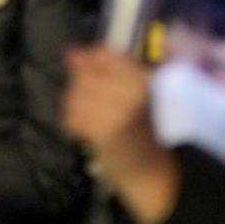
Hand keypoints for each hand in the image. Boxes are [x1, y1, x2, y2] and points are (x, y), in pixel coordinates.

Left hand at [58, 45, 179, 223]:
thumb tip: (71, 53)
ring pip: (75, 96)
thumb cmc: (142, 130)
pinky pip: (73, 118)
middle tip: (94, 106)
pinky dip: (74, 125)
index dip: (91, 62)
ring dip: (76, 108)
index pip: (106, 55)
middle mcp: (133, 91)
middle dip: (81, 90)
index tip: (91, 74)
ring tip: (91, 119)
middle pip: (84, 76)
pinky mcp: (105, 133)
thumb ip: (103, 70)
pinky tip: (87, 131)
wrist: (152, 170)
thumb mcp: (132, 93)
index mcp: (143, 79)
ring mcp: (119, 112)